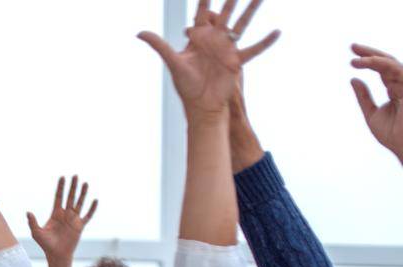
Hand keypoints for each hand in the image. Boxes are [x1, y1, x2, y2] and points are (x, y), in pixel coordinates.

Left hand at [27, 175, 96, 262]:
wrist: (57, 255)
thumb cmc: (46, 245)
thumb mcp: (37, 233)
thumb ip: (32, 222)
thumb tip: (28, 212)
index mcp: (55, 214)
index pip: (58, 197)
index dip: (60, 188)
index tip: (62, 177)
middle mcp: (65, 214)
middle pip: (70, 197)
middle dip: (72, 187)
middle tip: (75, 175)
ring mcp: (74, 219)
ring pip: (79, 203)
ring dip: (82, 193)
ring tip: (85, 183)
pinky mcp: (80, 226)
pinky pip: (88, 216)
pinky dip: (92, 208)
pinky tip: (95, 200)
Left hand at [139, 0, 278, 117]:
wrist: (201, 105)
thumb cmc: (186, 85)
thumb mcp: (173, 62)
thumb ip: (159, 45)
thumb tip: (139, 32)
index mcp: (199, 37)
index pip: (202, 12)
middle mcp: (214, 39)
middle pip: (224, 13)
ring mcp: (227, 49)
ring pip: (241, 25)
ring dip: (251, 10)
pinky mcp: (237, 61)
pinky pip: (254, 49)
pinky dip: (266, 41)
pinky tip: (278, 31)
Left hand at [352, 44, 402, 161]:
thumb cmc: (392, 134)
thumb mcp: (371, 113)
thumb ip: (363, 96)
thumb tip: (353, 79)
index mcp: (395, 88)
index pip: (382, 69)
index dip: (368, 60)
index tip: (352, 55)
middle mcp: (402, 83)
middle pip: (387, 62)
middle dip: (370, 53)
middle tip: (352, 47)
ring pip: (391, 64)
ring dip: (373, 59)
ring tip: (354, 60)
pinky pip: (396, 71)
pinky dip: (381, 65)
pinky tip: (366, 63)